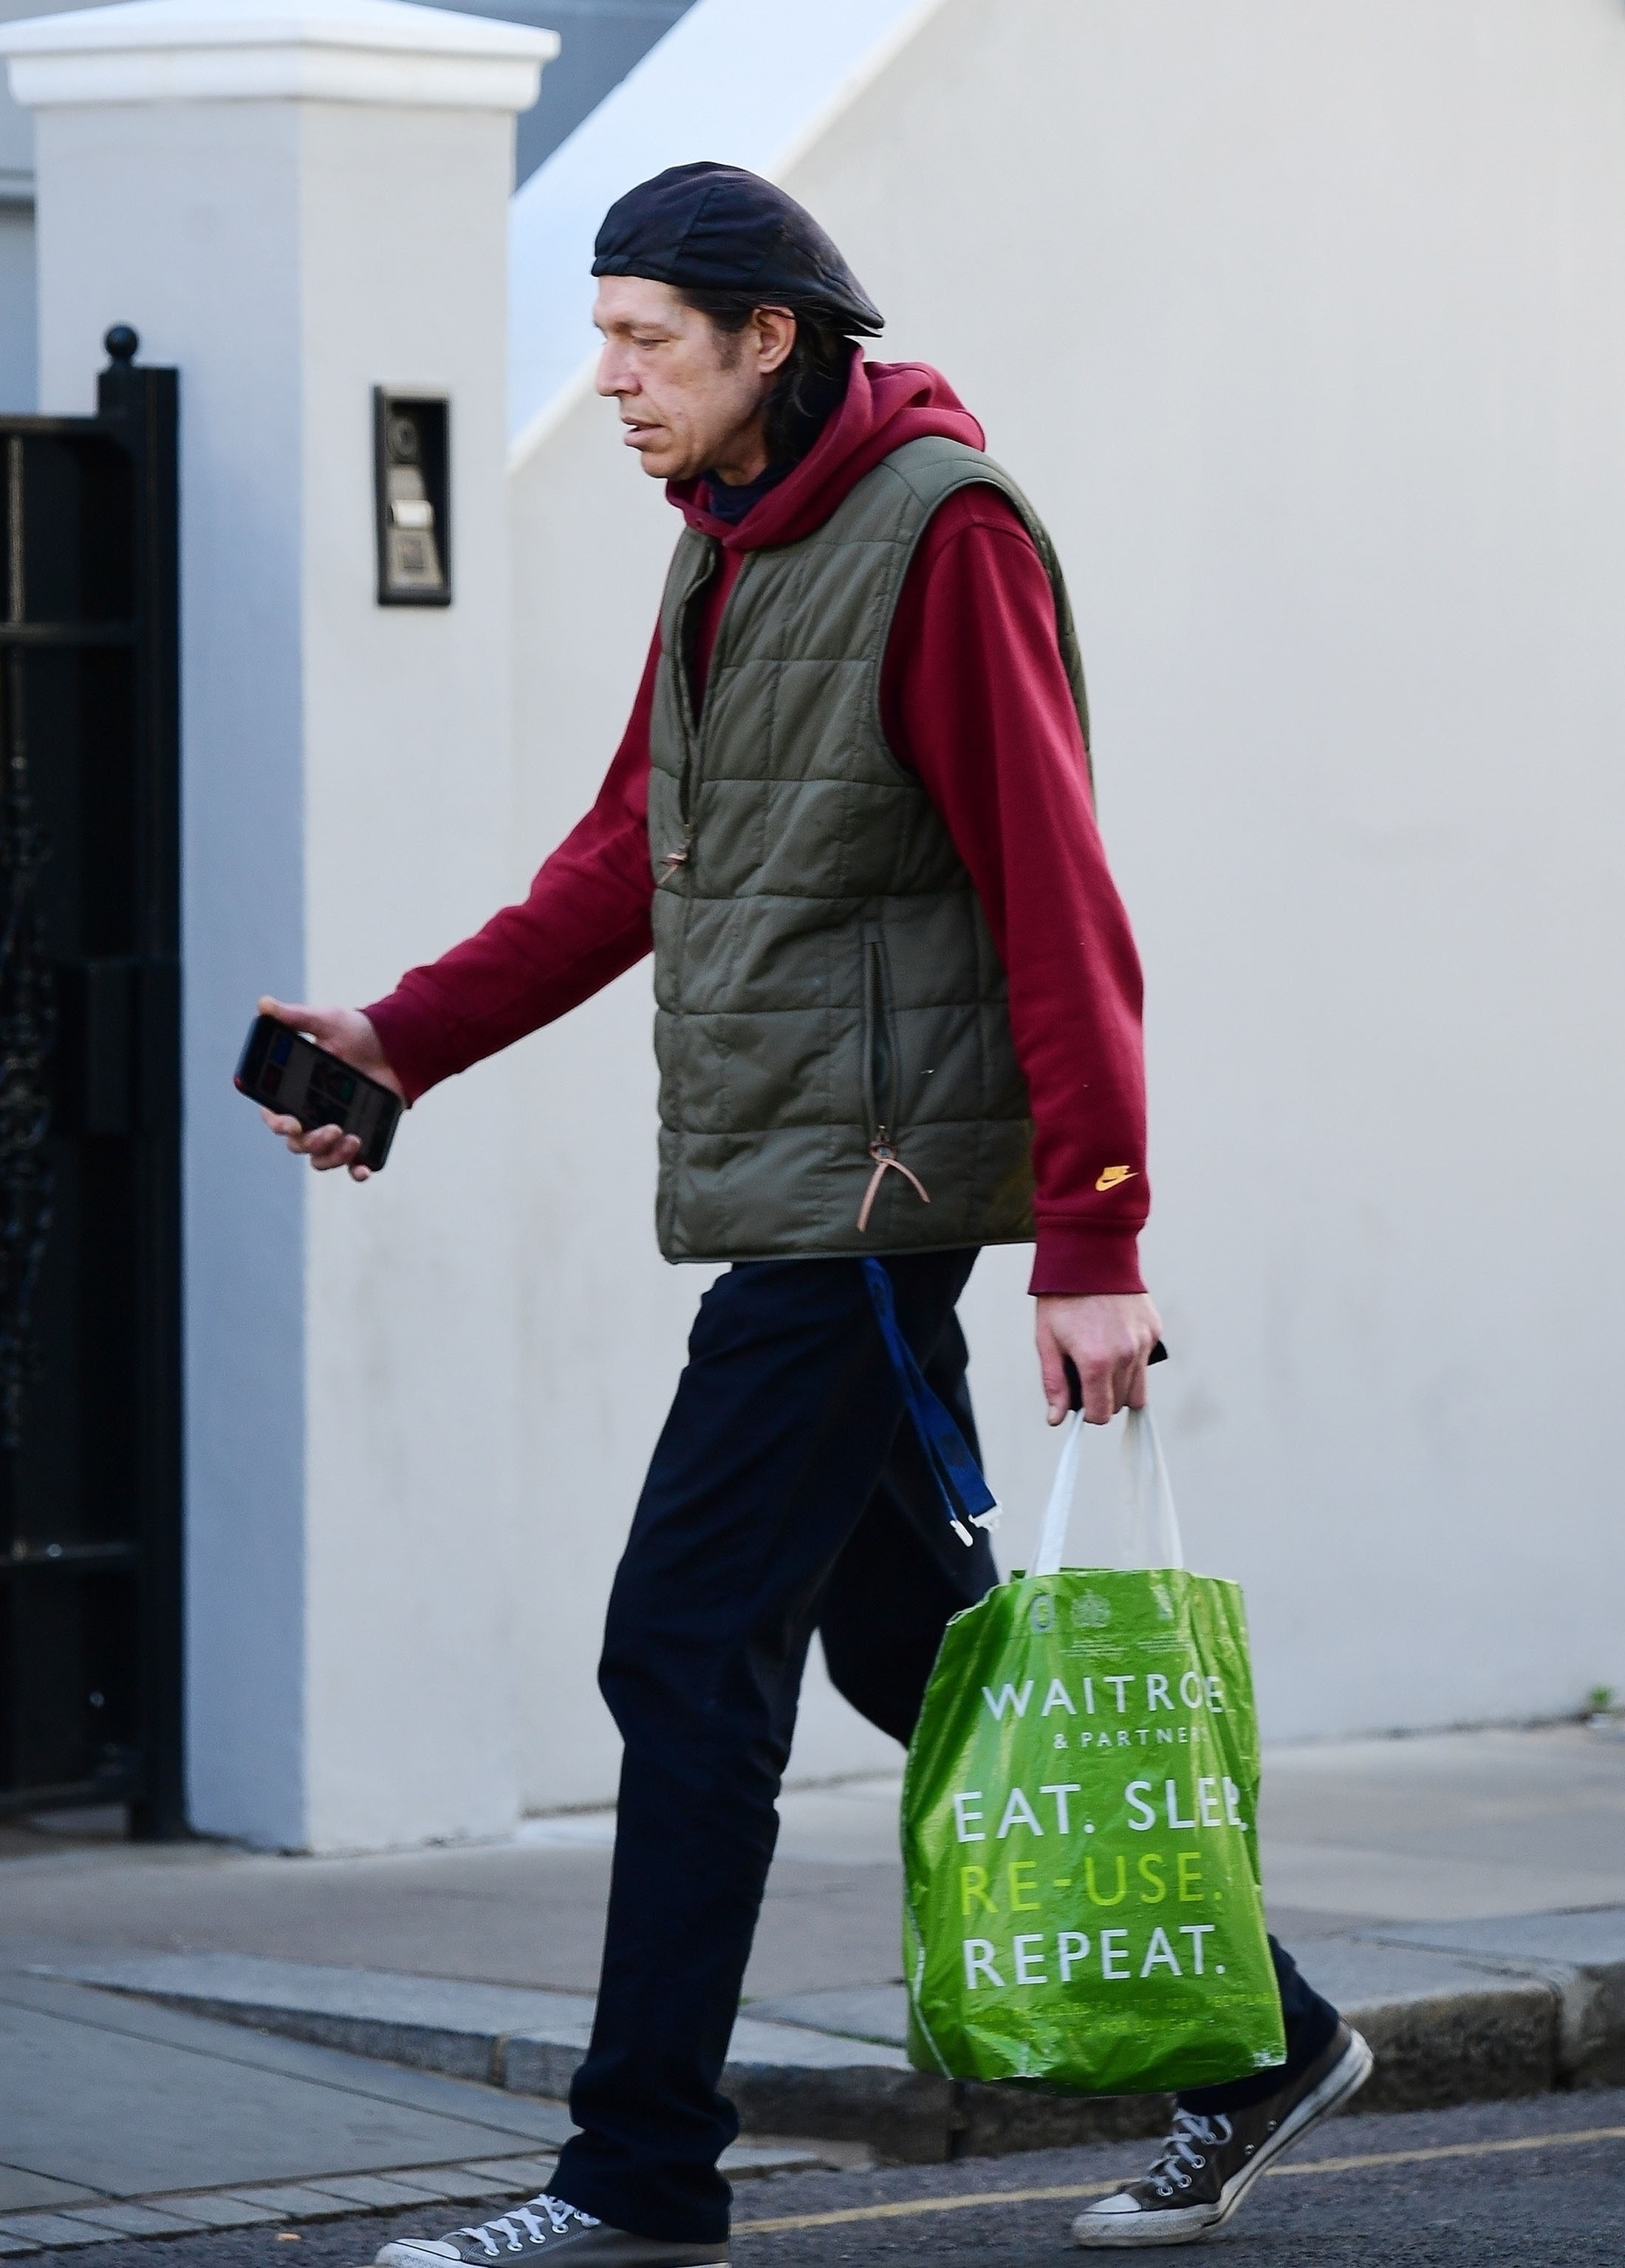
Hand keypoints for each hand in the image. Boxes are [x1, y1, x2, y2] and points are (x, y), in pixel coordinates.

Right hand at [256, 996, 403, 1182]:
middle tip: (334, 1128)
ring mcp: (335, 1129)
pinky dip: (356, 1171)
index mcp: (295, 1091)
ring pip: (320, 1158)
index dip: (278, 1124)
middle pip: (298, 1143)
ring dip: (332, 1156)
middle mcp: (311, 1115)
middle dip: (312, 1141)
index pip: (275, 1115)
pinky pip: (354, 1165)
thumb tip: (263, 1004)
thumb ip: (295, 1017)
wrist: (397, 1044)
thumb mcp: (326, 1020)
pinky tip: (363, 1170)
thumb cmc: (356, 1031)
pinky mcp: (361, 1137)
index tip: (291, 1123)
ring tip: (353, 1139)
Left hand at [1036, 1291, 1162, 1426]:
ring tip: (1102, 1359)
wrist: (1089, 1256)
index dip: (1089, 1413)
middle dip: (1104, 1398)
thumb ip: (1054, 1383)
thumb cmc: (1063, 1295)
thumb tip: (1056, 1417)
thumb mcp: (1047, 1340)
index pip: (1101, 1413)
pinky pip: (1145, 1361)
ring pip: (1139, 1386)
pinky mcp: (1153, 1330)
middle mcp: (1125, 1355)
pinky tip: (1114, 1339)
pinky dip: (1132, 1360)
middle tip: (1087, 1376)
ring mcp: (1143, 1342)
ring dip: (1121, 1383)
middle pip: (1122, 1403)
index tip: (1081, 1403)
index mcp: (1096, 1361)